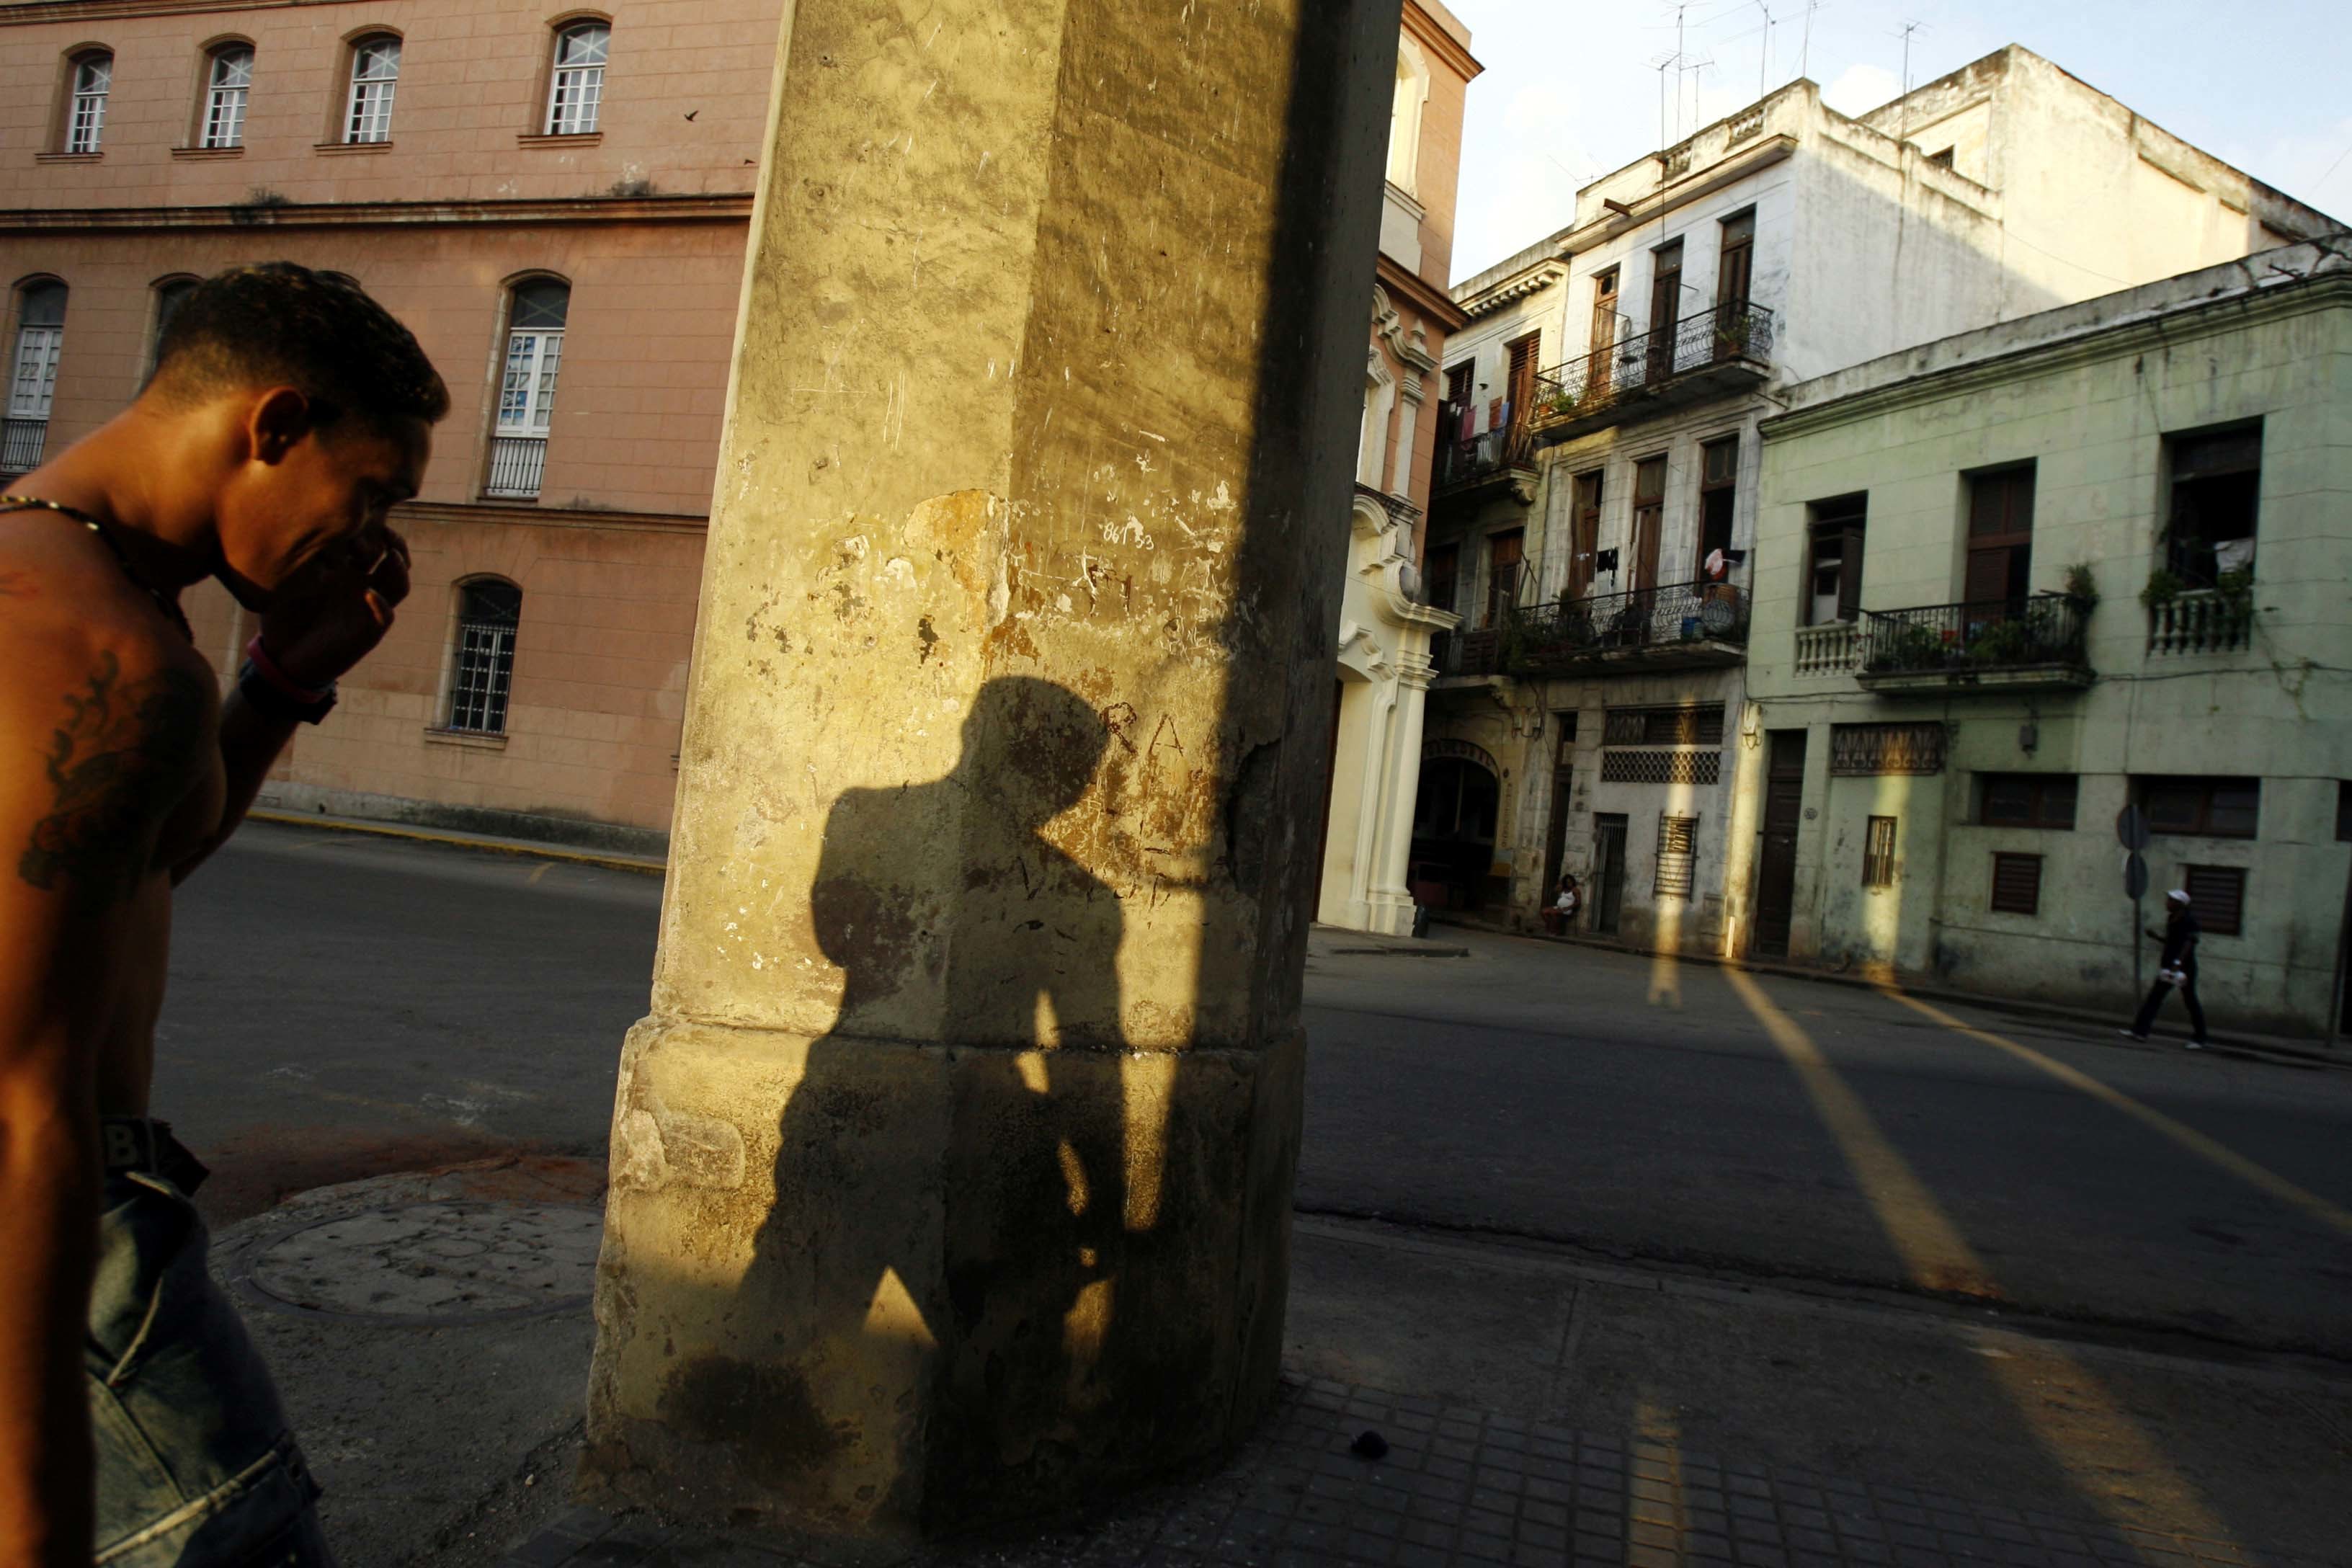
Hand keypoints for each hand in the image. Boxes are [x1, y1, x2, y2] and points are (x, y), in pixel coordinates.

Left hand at [259, 526, 410, 687]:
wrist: (283, 657)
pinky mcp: (368, 631)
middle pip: (393, 556)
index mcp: (345, 569)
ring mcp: (367, 607)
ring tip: (392, 555)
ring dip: (400, 569)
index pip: (371, 540)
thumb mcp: (282, 581)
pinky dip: (382, 605)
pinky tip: (369, 595)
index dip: (372, 525)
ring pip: (399, 584)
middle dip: (393, 540)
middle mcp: (361, 584)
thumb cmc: (281, 615)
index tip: (359, 513)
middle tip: (384, 529)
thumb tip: (290, 527)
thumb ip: (292, 558)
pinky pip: (386, 615)